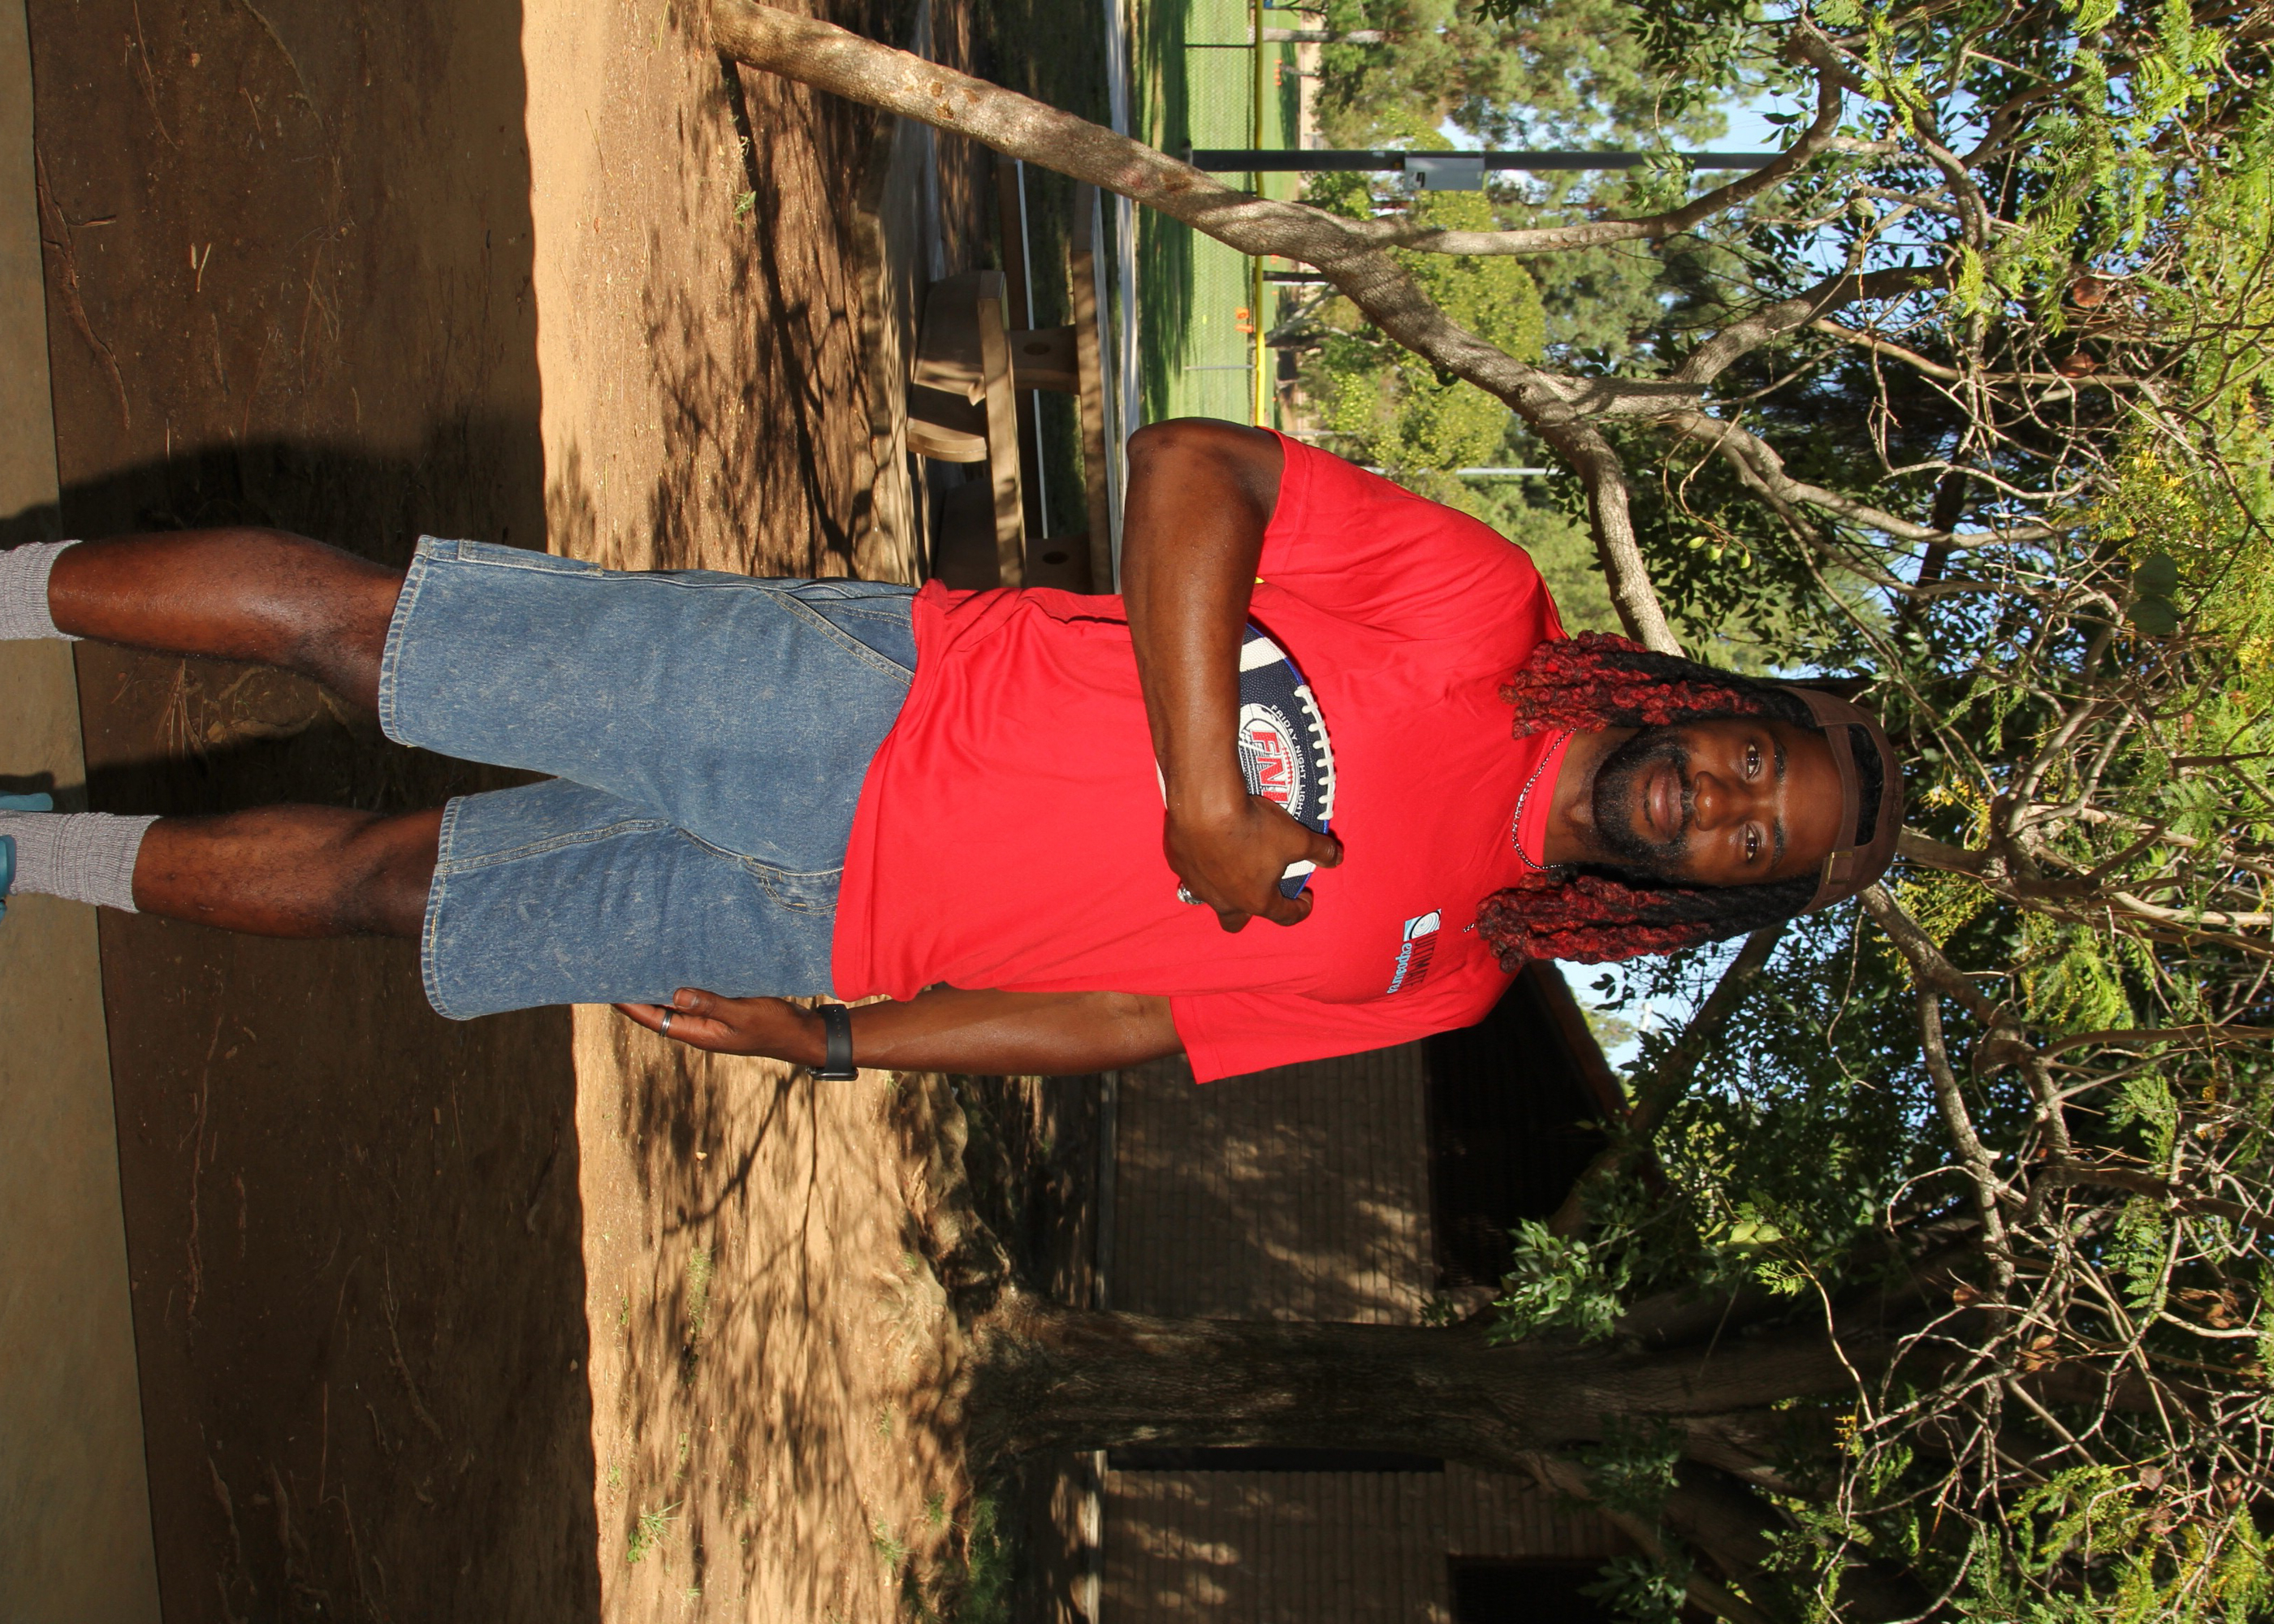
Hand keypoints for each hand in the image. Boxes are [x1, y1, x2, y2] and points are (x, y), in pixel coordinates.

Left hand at [612, 987, 818, 1060]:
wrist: (801, 1035)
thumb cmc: (775, 1027)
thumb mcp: (743, 1013)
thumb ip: (710, 1005)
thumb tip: (675, 995)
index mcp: (699, 1034)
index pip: (654, 1019)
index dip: (630, 1006)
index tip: (608, 991)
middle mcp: (699, 1029)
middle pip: (659, 1011)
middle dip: (639, 994)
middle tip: (617, 970)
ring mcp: (710, 1021)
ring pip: (675, 1003)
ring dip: (659, 987)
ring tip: (638, 965)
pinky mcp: (721, 1010)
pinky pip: (694, 997)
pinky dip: (681, 984)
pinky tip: (676, 967)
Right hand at [1165, 792, 1342, 931]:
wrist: (1204, 805)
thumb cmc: (1253, 827)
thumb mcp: (1297, 838)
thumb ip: (1320, 850)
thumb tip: (1337, 858)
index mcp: (1256, 900)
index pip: (1284, 916)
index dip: (1300, 909)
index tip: (1306, 899)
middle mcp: (1224, 901)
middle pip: (1234, 922)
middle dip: (1249, 911)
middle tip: (1261, 892)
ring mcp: (1197, 885)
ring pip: (1209, 898)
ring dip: (1223, 888)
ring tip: (1232, 863)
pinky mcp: (1179, 864)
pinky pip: (1191, 872)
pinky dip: (1203, 863)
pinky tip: (1208, 843)